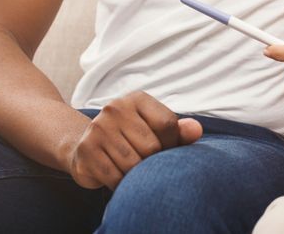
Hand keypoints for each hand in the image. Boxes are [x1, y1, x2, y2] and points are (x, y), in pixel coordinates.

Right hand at [66, 91, 201, 189]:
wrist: (87, 147)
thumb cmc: (131, 138)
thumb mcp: (155, 129)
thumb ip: (178, 131)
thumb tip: (197, 131)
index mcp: (137, 99)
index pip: (167, 123)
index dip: (171, 143)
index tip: (164, 149)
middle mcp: (115, 108)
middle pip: (151, 147)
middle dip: (152, 161)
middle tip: (144, 161)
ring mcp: (98, 128)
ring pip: (133, 164)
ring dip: (136, 175)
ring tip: (131, 169)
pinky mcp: (86, 150)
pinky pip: (115, 177)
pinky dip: (120, 184)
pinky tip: (117, 175)